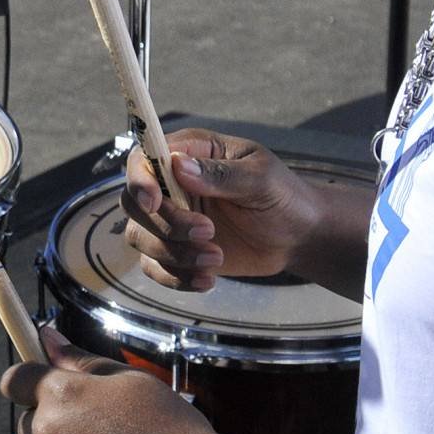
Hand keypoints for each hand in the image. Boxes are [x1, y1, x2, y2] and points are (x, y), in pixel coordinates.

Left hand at [3, 333, 223, 433]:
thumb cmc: (170, 430)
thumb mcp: (131, 380)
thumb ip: (80, 360)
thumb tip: (45, 337)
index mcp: (61, 395)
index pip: (14, 380)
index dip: (27, 381)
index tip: (40, 385)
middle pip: (29, 424)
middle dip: (53, 423)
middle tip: (100, 429)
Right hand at [120, 129, 324, 292]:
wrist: (299, 237)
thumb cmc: (284, 196)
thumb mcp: (260, 178)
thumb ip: (219, 173)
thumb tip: (178, 165)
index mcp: (189, 154)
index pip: (143, 160)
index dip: (140, 180)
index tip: (154, 202)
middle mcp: (171, 185)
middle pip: (134, 204)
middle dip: (165, 224)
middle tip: (208, 233)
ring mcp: (171, 220)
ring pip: (140, 238)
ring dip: (173, 254)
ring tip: (216, 258)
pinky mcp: (176, 251)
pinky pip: (153, 267)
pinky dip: (175, 278)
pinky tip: (208, 279)